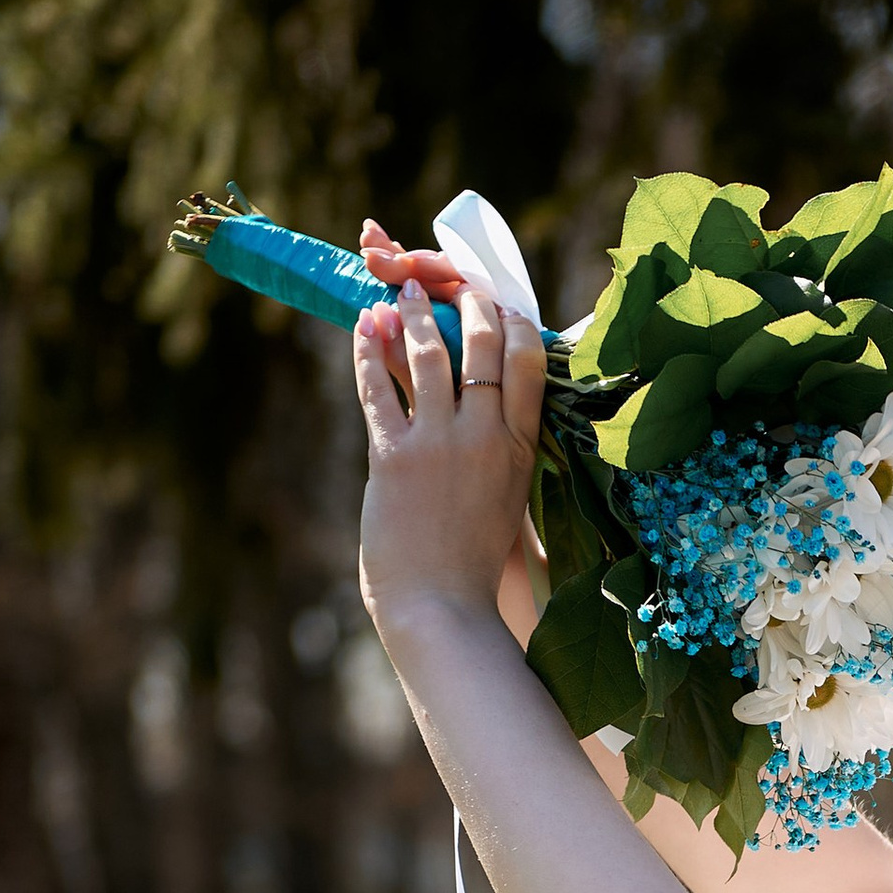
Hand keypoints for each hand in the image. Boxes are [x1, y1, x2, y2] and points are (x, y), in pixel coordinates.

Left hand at [355, 266, 544, 643]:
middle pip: (483, 346)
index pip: (530, 364)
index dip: (514, 323)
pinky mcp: (395, 457)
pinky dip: (368, 352)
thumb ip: (503, 453)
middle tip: (449, 284)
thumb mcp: (507, 501)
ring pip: (430, 355)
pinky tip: (363, 328)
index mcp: (522, 450)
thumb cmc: (475, 564)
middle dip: (467, 303)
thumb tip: (492, 416)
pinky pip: (378, 388)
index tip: (499, 304)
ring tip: (400, 291)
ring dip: (414, 315)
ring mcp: (440, 444)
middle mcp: (486, 438)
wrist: (443, 608)